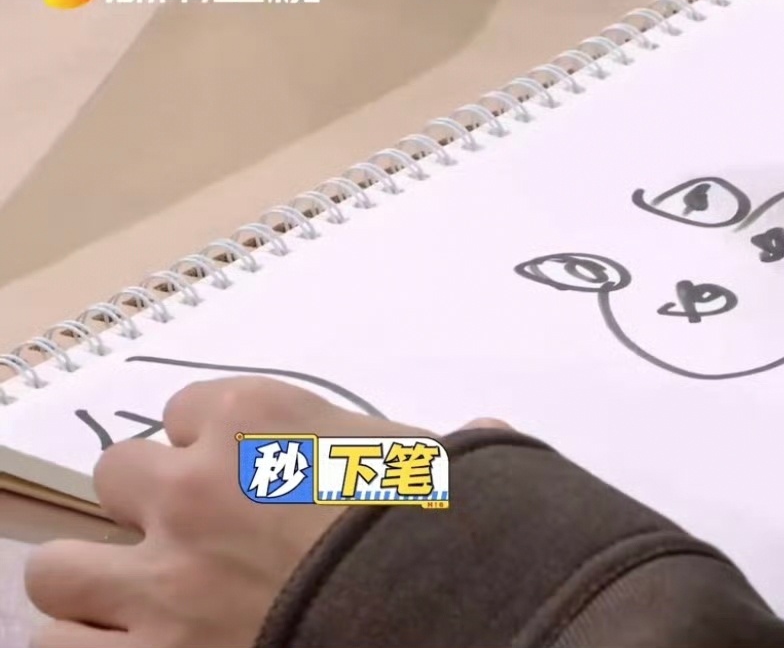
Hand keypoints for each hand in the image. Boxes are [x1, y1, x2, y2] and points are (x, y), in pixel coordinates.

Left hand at [24, 376, 508, 647]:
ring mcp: (159, 576)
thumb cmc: (444, 527)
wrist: (439, 609)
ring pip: (59, 570)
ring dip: (98, 589)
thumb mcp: (445, 463)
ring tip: (142, 608)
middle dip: (150, 507)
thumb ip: (431, 446)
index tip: (249, 474)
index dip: (217, 446)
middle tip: (195, 540)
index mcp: (255, 418)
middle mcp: (191, 485)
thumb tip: (487, 429)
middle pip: (117, 475)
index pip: (188, 410)